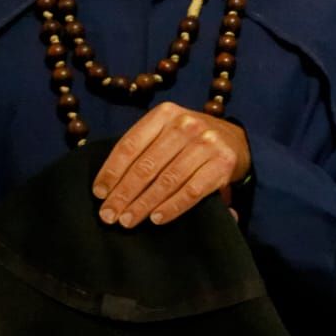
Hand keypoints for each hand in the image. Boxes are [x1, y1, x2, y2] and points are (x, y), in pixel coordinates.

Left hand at [92, 102, 251, 228]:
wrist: (236, 141)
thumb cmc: (189, 141)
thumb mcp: (166, 133)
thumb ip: (142, 149)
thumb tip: (107, 186)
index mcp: (164, 114)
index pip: (130, 145)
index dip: (112, 171)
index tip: (99, 194)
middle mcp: (185, 124)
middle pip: (146, 165)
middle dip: (123, 194)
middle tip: (109, 215)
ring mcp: (206, 143)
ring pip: (167, 180)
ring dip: (144, 204)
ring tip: (128, 221)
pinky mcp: (222, 163)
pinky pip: (192, 191)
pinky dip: (172, 207)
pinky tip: (157, 218)